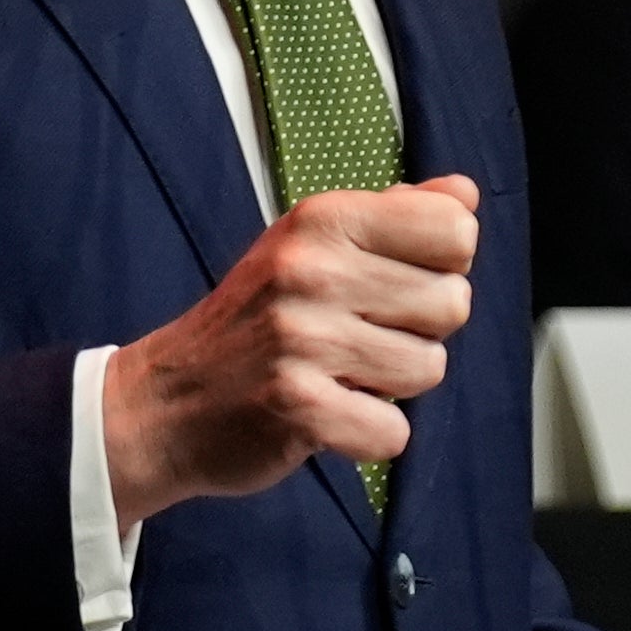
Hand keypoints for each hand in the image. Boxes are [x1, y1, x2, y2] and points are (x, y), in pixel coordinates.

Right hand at [103, 177, 479, 528]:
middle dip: (419, 331)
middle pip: (453, 303)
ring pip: (429, 368)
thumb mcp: (310, 246)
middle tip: (362, 338)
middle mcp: (312, 271)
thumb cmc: (252, 322)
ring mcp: (303, 339)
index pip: (455, 229)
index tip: (395, 284)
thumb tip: (464, 195)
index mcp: (323, 220)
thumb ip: (393, 216)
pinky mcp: (299, 407)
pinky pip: (394, 432)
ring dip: (394, 385)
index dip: (441, 266)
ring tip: (342, 375)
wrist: (166, 401)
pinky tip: (330, 416)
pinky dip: (369, 435)